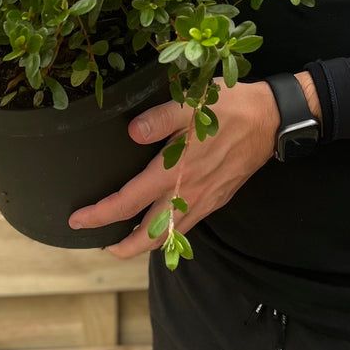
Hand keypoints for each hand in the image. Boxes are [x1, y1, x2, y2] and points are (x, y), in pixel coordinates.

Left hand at [68, 73, 317, 258]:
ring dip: (145, 244)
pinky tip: (161, 222)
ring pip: (170, 236)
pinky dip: (169, 233)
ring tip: (126, 239)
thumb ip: (159, 118)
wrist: (272, 119)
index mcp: (175, 171)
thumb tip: (132, 132)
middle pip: (149, 236)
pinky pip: (188, 226)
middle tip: (102, 245)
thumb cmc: (231, 107)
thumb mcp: (192, 102)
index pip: (128, 202)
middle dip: (122, 247)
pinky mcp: (218, 199)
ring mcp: (205, 200)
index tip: (77, 220)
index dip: (100, 215)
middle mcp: (188, 193)